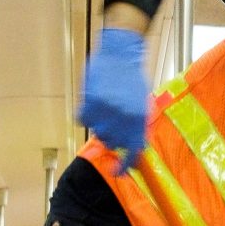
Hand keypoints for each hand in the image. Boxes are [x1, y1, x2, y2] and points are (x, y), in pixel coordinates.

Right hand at [77, 25, 150, 171]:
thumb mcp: (142, 104)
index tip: (117, 171)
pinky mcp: (90, 101)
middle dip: (110, 136)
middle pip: (111, 142)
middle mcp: (123, 118)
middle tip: (112, 121)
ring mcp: (106, 110)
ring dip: (98, 123)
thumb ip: (137, 126)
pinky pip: (82, 118)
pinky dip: (85, 113)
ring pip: (96, 130)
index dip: (124, 165)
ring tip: (104, 106)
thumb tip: (134, 149)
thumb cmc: (132, 78)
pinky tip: (92, 102)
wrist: (121, 54)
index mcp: (139, 119)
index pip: (132, 150)